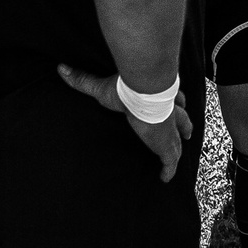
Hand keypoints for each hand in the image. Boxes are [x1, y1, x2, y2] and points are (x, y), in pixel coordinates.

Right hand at [56, 65, 194, 182]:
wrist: (144, 94)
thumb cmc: (126, 90)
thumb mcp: (102, 87)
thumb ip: (83, 80)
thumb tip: (61, 68)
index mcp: (160, 97)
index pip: (171, 99)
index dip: (174, 102)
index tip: (176, 103)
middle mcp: (170, 112)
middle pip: (182, 118)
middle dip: (184, 124)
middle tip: (186, 131)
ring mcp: (170, 131)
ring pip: (179, 140)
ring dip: (179, 145)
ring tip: (177, 153)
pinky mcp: (167, 146)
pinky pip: (170, 162)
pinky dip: (168, 170)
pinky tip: (165, 178)